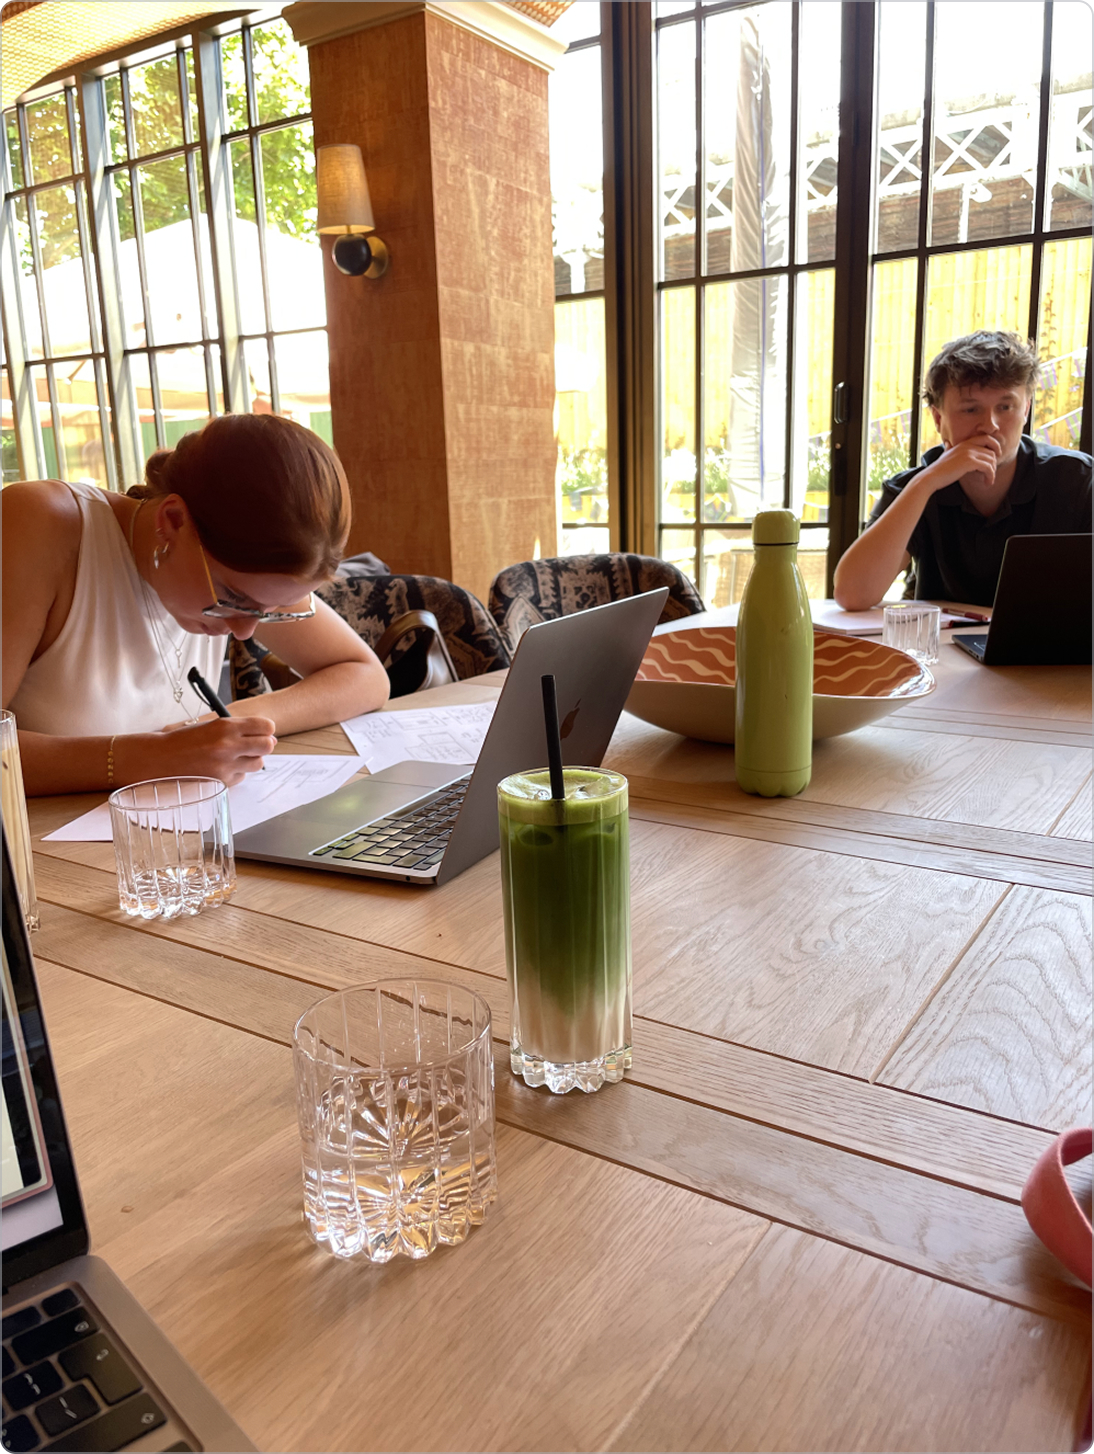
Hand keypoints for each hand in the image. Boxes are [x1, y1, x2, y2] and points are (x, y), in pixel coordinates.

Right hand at [134, 716, 276, 785]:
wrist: (160, 758)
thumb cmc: (185, 740)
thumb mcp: (212, 726)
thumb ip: (239, 729)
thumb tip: (270, 737)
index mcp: (226, 726)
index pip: (266, 726)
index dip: (266, 729)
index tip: (262, 731)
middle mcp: (228, 746)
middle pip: (267, 746)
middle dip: (264, 745)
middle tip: (253, 745)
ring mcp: (226, 766)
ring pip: (258, 764)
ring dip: (251, 760)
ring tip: (234, 756)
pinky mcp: (222, 782)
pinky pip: (242, 777)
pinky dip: (236, 772)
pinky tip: (221, 766)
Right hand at [925, 433, 1002, 492]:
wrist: (931, 477)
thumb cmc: (937, 469)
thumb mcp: (944, 454)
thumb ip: (949, 448)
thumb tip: (947, 444)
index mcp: (964, 443)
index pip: (986, 438)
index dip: (995, 445)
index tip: (996, 456)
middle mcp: (968, 445)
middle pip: (991, 451)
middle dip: (994, 463)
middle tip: (992, 473)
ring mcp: (969, 453)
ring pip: (991, 460)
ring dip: (993, 472)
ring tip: (989, 481)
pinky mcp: (970, 462)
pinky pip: (988, 467)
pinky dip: (990, 476)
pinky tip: (987, 483)